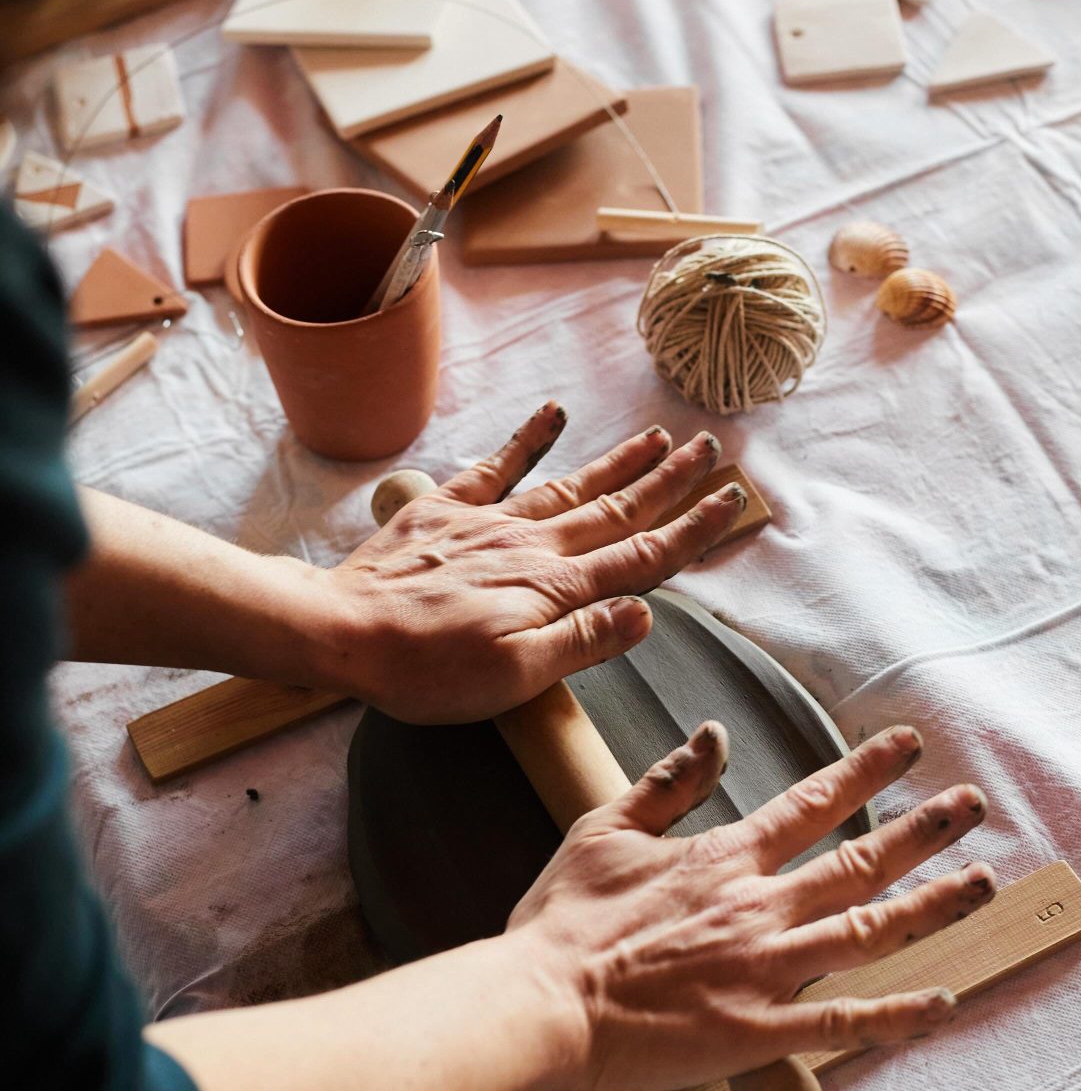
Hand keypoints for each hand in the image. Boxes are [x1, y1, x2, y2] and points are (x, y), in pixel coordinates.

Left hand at [325, 403, 742, 723]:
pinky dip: (528, 437)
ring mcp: (491, 522)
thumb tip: (646, 612)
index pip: (642, 557)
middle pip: (617, 509)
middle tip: (711, 450)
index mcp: (555, 589)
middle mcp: (533, 546)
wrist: (342, 632)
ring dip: (619, 462)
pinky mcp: (448, 510)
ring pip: (572, 485)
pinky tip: (554, 412)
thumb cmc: (427, 670)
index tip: (728, 502)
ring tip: (658, 436)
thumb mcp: (515, 678)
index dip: (691, 530)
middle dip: (669, 482)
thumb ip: (583, 642)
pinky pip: (498, 465)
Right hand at [507, 723, 993, 1090]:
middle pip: (860, 861)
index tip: (907, 746)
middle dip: (924, 829)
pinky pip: (843, 1025)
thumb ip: (668, 783)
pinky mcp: (757, 1032)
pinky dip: (898, 1014)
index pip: (812, 803)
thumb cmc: (565, 919)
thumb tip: (713, 736)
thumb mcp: (606, 827)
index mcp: (724, 857)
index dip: (865, 771)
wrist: (540, 1001)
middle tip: (973, 804)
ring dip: (932, 907)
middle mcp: (759, 906)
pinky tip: (945, 1000)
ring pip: (869, 932)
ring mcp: (765, 971)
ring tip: (983, 883)